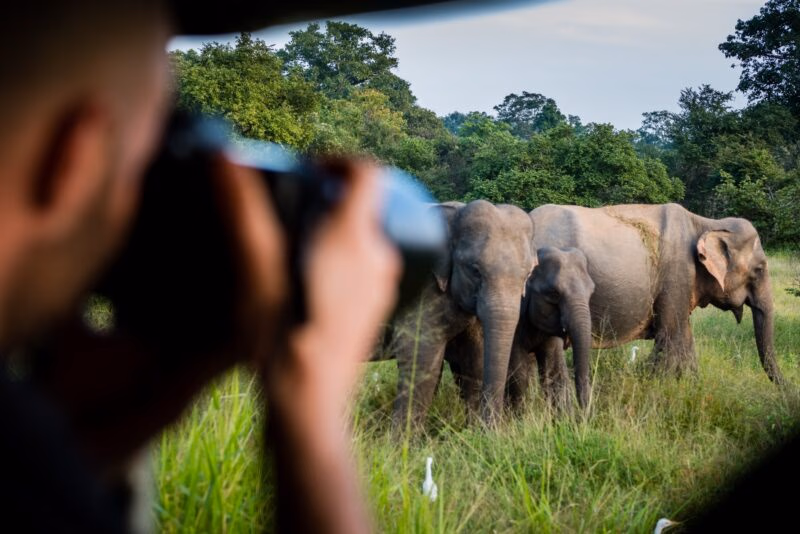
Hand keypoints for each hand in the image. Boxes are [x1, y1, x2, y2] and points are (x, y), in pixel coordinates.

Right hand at [216, 156, 399, 533]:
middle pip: (368, 204)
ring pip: (367, 236)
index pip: (368, 172)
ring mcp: (381, 286)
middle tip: (295, 202)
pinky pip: (367, 264)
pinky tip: (310, 274)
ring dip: (338, 225)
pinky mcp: (376, 309)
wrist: (308, 403)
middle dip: (332, 194)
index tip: (307, 169)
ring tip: (297, 238)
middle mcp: (378, 258)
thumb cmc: (279, 336)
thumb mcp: (255, 268)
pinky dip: (344, 254)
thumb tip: (222, 154)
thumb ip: (240, 209)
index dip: (338, 160)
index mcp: (355, 239)